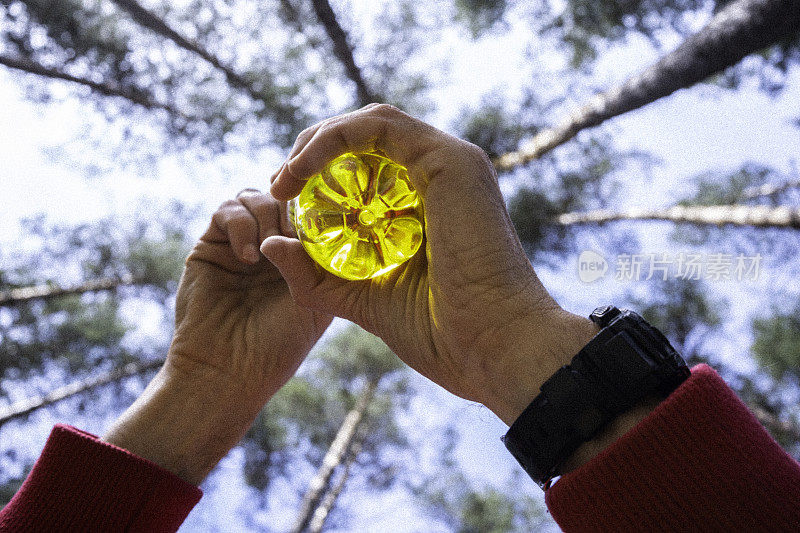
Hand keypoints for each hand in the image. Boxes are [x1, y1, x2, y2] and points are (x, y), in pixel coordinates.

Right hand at [104, 191, 330, 482]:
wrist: (228, 371)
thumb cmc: (278, 345)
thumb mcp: (313, 300)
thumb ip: (313, 258)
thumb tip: (306, 215)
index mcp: (303, 257)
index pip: (312, 212)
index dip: (317, 208)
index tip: (323, 220)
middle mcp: (273, 246)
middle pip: (284, 197)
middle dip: (291, 208)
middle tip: (293, 235)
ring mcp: (242, 243)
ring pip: (256, 197)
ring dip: (267, 215)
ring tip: (270, 249)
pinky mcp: (212, 245)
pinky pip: (227, 211)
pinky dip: (241, 225)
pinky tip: (249, 257)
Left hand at [264, 104, 597, 424]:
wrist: (493, 350)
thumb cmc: (440, 334)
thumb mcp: (361, 298)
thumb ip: (316, 273)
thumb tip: (269, 244)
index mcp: (429, 205)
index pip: (369, 167)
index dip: (320, 174)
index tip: (285, 201)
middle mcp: (442, 177)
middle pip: (366, 140)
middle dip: (313, 153)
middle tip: (279, 184)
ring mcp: (450, 163)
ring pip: (371, 123)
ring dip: (318, 142)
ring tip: (285, 178)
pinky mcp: (449, 161)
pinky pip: (379, 127)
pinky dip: (334, 140)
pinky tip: (303, 171)